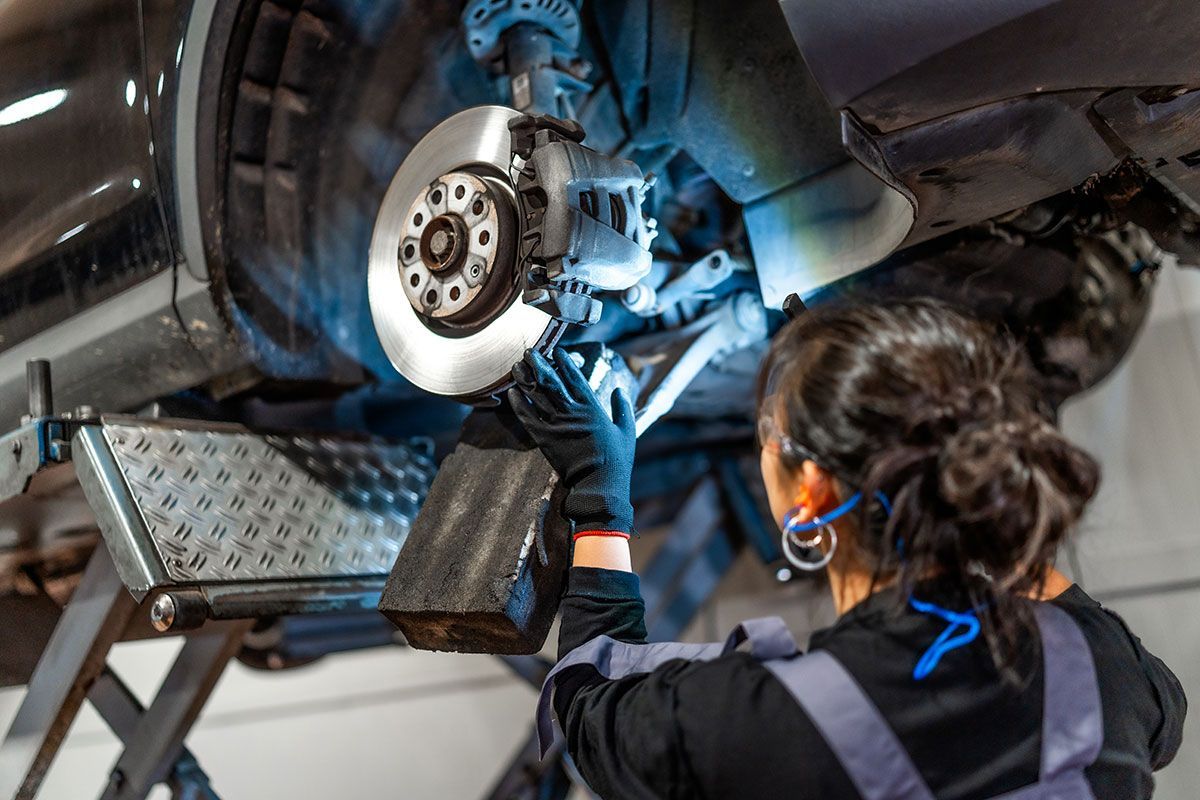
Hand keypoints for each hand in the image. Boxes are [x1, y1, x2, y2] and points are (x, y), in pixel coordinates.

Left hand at [507, 348, 635, 533]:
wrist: (598, 486)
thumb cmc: (616, 461)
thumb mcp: (626, 431)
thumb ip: (623, 408)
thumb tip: (620, 390)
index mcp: (592, 407)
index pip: (575, 377)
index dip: (564, 362)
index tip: (557, 350)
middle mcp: (572, 411)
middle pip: (551, 380)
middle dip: (539, 363)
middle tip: (529, 350)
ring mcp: (556, 424)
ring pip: (536, 394)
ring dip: (525, 378)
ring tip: (516, 365)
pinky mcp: (543, 439)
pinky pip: (527, 416)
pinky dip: (518, 403)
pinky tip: (511, 392)